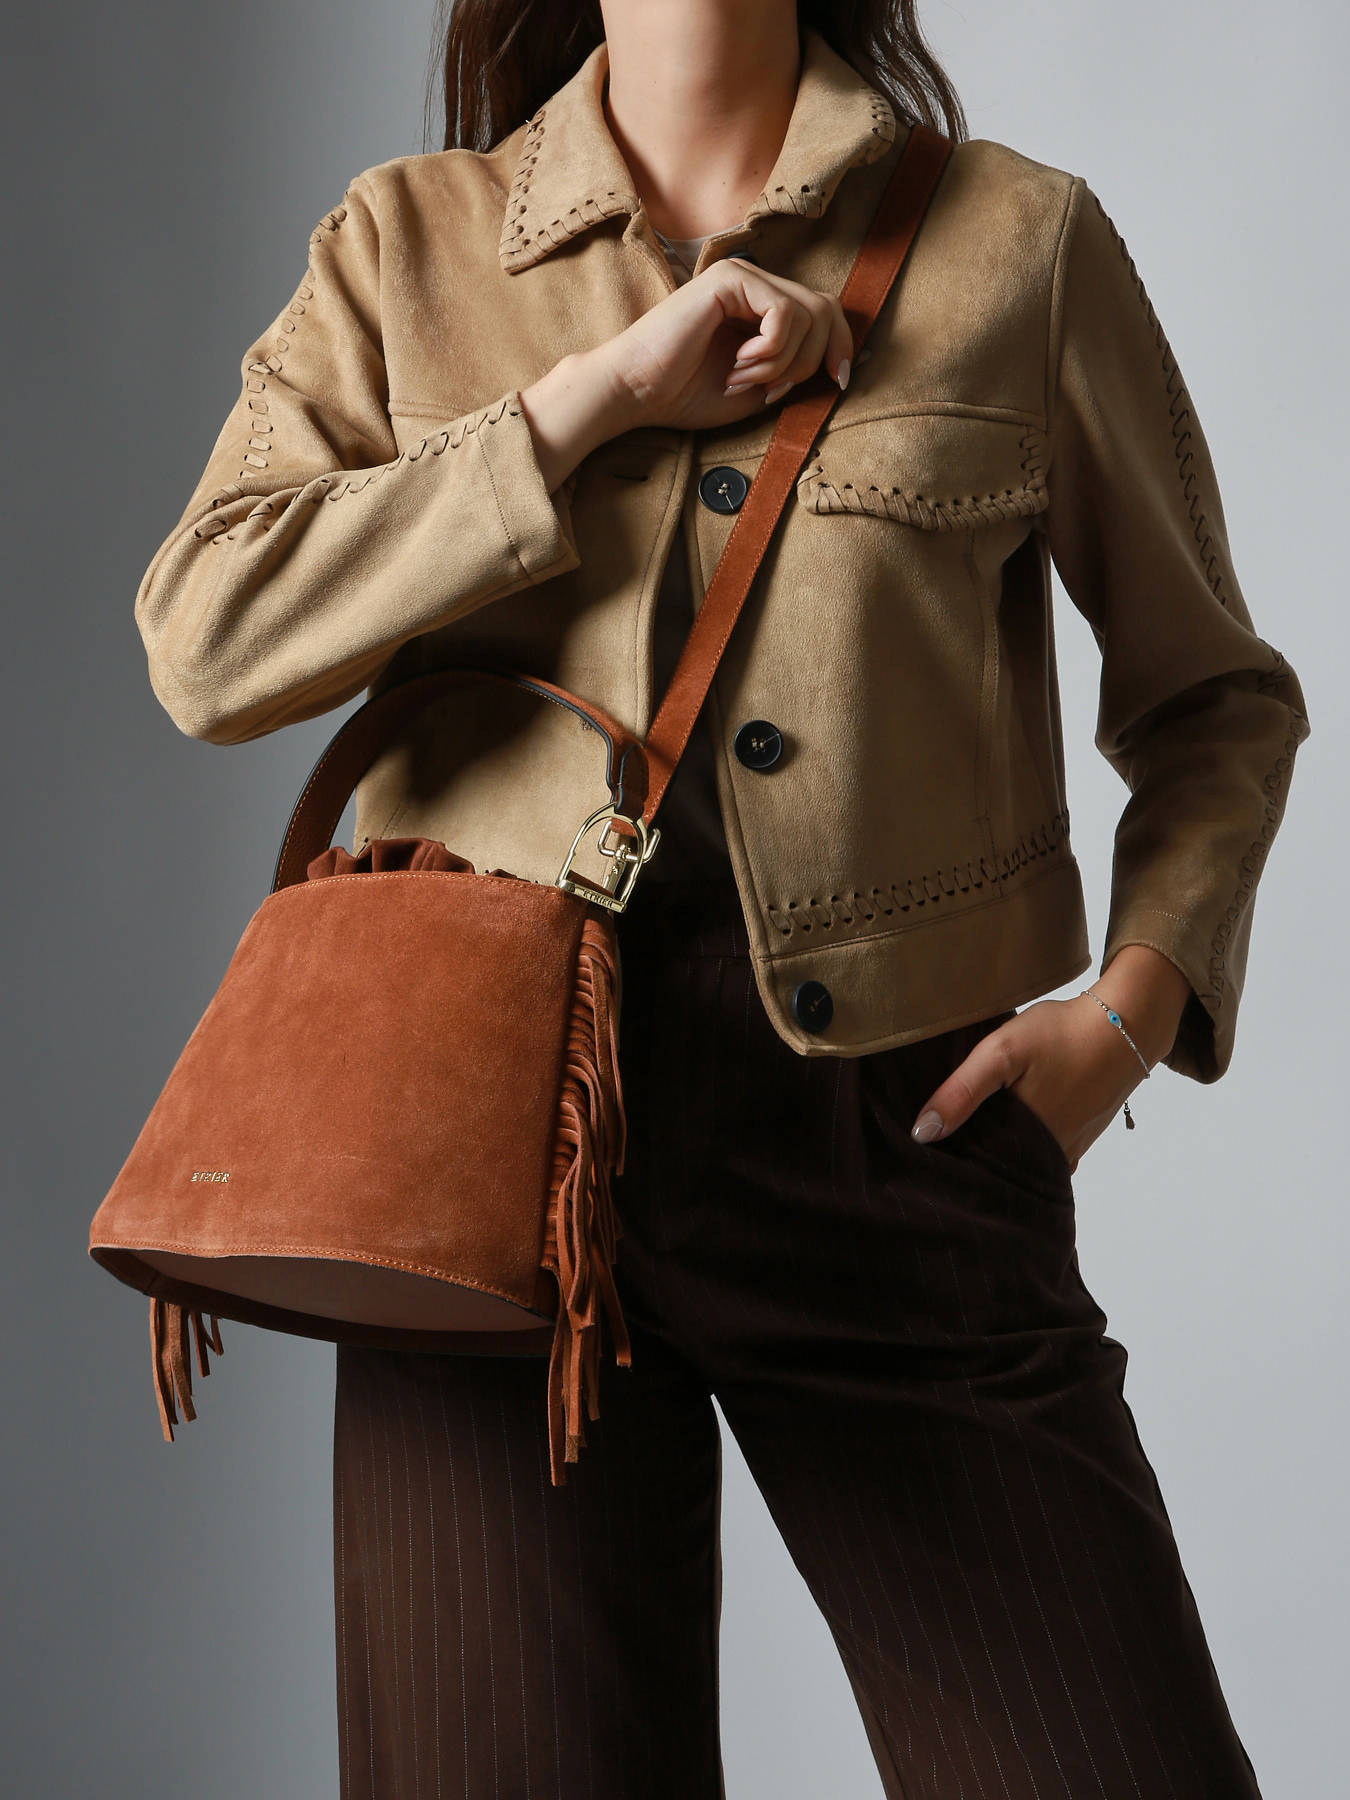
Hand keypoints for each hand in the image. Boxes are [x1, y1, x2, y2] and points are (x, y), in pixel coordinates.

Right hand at [595, 255, 853, 430]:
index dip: (842, 346)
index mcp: (760, 306)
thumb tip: (840, 363)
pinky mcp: (731, 278)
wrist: (637, 391)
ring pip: (809, 313)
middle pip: (825, 309)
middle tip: (773, 390)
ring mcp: (742, 275)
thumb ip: (794, 371)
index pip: (824, 312)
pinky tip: (738, 363)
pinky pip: (784, 313)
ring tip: (742, 378)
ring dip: (784, 362)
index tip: (840, 383)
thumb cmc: (685, 395)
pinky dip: (771, 350)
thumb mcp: (758, 389)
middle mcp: (754, 282)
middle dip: (812, 360)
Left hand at [909, 995, 1154, 1174]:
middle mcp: (1049, 1156)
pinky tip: (1012, 1126)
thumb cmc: (1062, 1035)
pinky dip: (1027, 1146)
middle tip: (943, 1140)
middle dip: (973, 1157)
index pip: (974, 1164)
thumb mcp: (1002, 1052)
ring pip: (1023, 1161)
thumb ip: (962, 1091)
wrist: (1127, 1026)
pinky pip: (1046, 1154)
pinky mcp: (1082, 1138)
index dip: (949, 1157)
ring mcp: (1069, 1149)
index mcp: (1024, 1141)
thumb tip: (923, 1133)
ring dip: (1000, 1151)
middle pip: (999, 1166)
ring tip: (971, 1132)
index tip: (924, 1149)